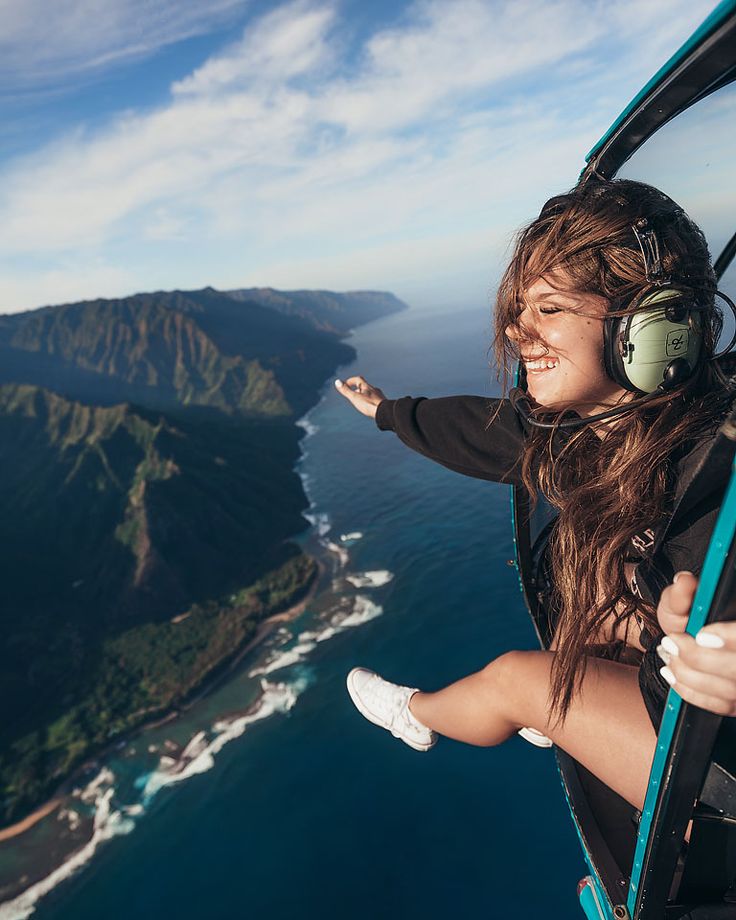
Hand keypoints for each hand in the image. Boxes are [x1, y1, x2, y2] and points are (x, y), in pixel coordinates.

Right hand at [334, 376, 385, 418]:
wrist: (384, 412)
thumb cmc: (369, 404)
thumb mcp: (354, 397)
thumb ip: (346, 390)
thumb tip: (337, 381)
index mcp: (367, 386)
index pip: (358, 379)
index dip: (351, 380)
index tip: (346, 384)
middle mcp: (374, 389)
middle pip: (365, 386)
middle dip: (357, 388)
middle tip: (352, 393)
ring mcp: (379, 396)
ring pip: (371, 393)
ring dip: (364, 395)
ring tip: (360, 401)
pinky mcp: (383, 403)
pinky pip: (376, 399)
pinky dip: (370, 401)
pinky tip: (370, 407)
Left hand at [656, 571, 735, 716]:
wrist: (686, 638)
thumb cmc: (687, 619)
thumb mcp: (680, 603)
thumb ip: (681, 593)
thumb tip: (684, 581)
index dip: (730, 638)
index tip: (701, 634)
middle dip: (701, 658)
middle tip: (673, 644)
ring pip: (730, 691)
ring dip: (692, 676)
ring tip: (670, 658)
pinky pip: (722, 706)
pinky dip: (693, 693)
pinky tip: (673, 676)